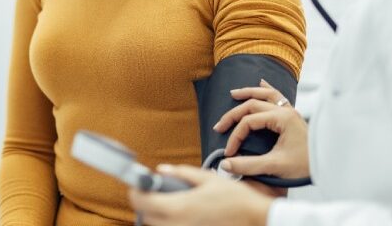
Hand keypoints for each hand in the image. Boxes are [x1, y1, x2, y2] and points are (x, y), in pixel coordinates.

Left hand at [128, 164, 272, 225]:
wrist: (256, 219)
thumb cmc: (235, 199)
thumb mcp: (208, 179)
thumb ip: (181, 173)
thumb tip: (162, 170)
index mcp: (180, 206)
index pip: (142, 202)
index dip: (135, 192)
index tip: (137, 186)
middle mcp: (178, 224)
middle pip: (146, 217)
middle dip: (144, 204)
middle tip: (151, 192)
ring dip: (156, 215)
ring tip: (166, 203)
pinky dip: (170, 223)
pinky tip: (180, 214)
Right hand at [212, 79, 309, 178]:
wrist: (327, 165)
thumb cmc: (305, 166)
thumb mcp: (275, 166)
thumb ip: (248, 165)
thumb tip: (225, 164)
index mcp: (282, 119)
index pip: (249, 122)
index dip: (235, 136)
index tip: (229, 152)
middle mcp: (286, 111)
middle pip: (253, 105)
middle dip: (234, 114)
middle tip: (219, 126)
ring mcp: (291, 112)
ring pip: (266, 94)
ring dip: (249, 92)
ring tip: (233, 93)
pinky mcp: (293, 117)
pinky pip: (278, 96)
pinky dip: (268, 89)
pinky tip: (262, 82)